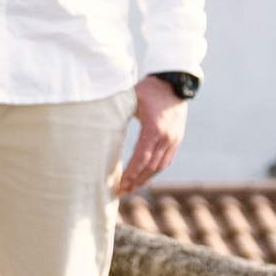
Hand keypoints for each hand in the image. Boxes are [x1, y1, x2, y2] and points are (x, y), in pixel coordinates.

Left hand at [116, 77, 188, 195]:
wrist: (174, 83)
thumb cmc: (149, 90)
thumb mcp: (132, 99)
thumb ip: (118, 113)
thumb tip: (98, 126)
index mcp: (154, 128)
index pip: (141, 157)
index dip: (131, 173)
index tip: (120, 184)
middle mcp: (167, 137)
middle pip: (151, 166)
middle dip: (136, 181)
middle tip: (122, 191)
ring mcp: (174, 139)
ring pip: (160, 166)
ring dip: (146, 179)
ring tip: (132, 188)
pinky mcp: (177, 139)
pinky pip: (166, 160)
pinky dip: (154, 170)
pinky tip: (145, 176)